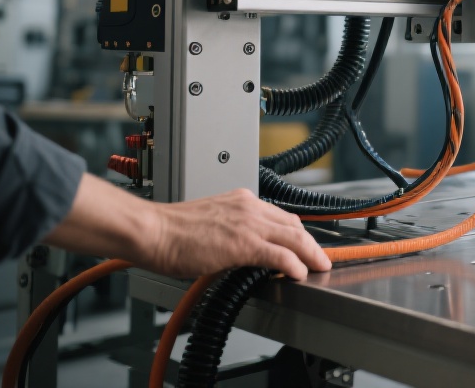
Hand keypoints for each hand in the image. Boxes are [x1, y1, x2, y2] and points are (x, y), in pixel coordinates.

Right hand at [140, 188, 331, 279]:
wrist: (152, 231)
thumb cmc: (170, 230)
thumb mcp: (211, 223)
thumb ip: (231, 231)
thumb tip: (240, 250)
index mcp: (242, 200)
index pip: (281, 216)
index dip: (298, 233)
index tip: (306, 244)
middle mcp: (249, 207)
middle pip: (294, 225)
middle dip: (311, 244)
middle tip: (321, 258)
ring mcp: (248, 224)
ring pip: (294, 237)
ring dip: (311, 255)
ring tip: (319, 267)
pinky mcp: (243, 243)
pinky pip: (280, 255)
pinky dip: (295, 265)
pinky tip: (300, 274)